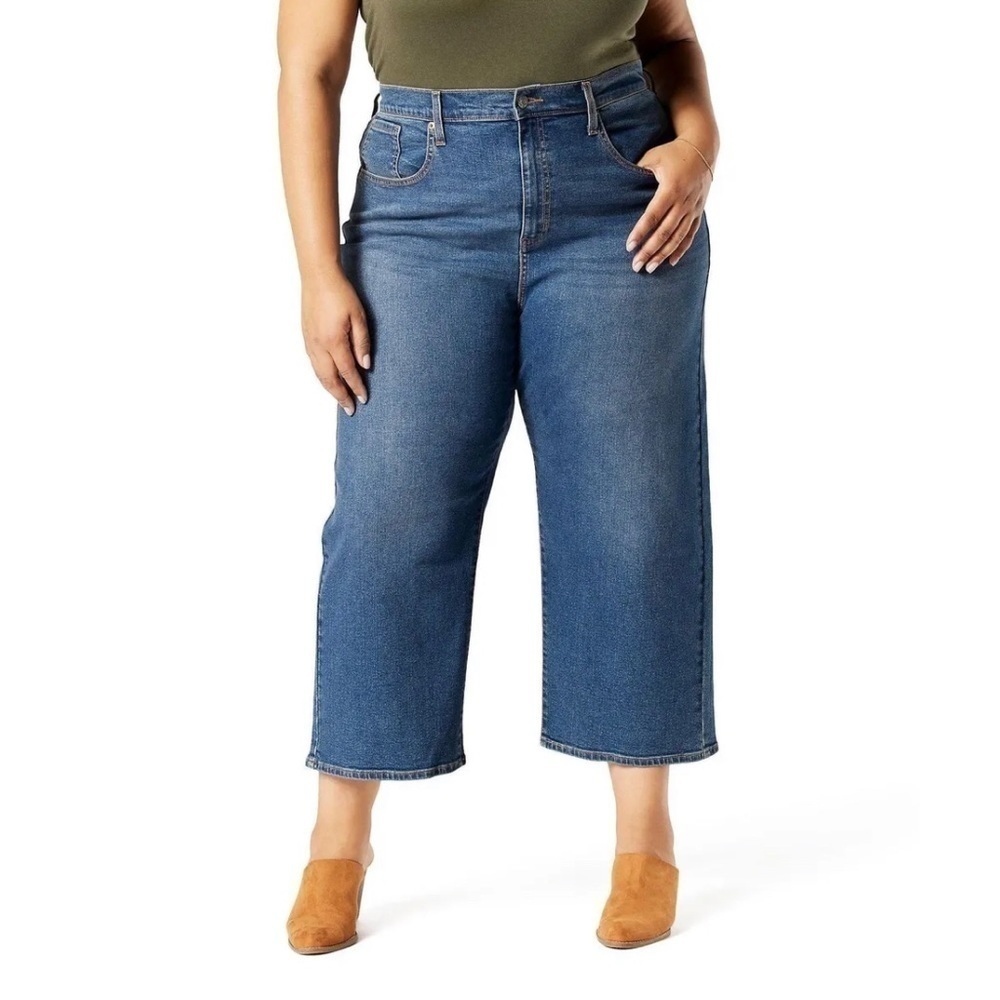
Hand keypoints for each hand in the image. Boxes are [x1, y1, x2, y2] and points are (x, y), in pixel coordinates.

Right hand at [301, 268, 370, 413]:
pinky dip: (321, 376)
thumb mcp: (359, 316)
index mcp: (334, 341)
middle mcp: (319, 345)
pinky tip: (327, 380)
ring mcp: (310, 342)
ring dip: (329, 388)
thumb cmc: (341, 293)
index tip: (364, 399)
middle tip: (350, 409)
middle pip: (330, 379)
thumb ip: (362, 342)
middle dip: (340, 395)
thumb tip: (365, 365)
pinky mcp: (306, 337)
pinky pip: (313, 364)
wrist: (318, 276)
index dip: (356, 387)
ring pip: (319, 373)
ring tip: (340, 399)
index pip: (347, 371)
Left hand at [626, 136, 713, 271]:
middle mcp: (683, 201)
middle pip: (664, 232)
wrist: (704, 147)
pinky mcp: (698, 211)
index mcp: (671, 188)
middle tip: (635, 266)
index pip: (652, 216)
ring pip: (677, 237)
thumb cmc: (673, 152)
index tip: (629, 246)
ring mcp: (692, 208)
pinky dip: (681, 250)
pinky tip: (670, 262)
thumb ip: (637, 172)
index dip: (640, 232)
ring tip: (649, 268)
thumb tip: (618, 185)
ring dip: (663, 254)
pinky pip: (690, 235)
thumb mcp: (653, 157)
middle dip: (649, 251)